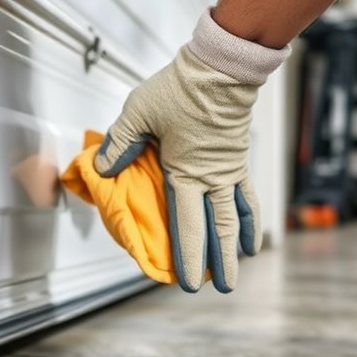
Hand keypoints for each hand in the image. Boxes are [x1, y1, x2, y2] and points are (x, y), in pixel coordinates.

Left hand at [95, 11, 287, 292]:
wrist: (221, 68)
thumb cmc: (179, 90)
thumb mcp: (137, 113)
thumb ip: (120, 143)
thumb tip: (103, 168)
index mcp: (186, 174)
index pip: (187, 225)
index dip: (188, 256)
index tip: (186, 282)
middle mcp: (211, 179)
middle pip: (218, 229)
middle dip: (219, 261)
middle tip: (221, 287)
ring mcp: (228, 171)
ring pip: (235, 217)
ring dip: (237, 245)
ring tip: (239, 269)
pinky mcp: (237, 161)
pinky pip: (247, 196)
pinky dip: (250, 219)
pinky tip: (253, 236)